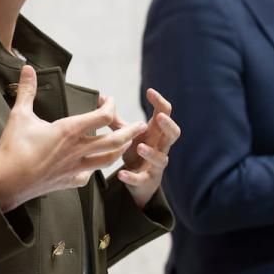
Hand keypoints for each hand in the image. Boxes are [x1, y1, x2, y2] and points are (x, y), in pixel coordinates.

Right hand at [0, 66, 146, 211]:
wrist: (7, 183)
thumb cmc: (13, 148)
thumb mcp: (19, 115)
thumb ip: (27, 91)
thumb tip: (27, 68)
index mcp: (69, 131)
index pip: (103, 117)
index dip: (111, 106)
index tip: (109, 100)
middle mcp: (78, 150)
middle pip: (115, 141)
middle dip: (131, 131)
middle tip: (142, 125)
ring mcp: (76, 168)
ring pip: (108, 160)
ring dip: (120, 150)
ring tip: (126, 143)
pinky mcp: (70, 181)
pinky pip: (89, 175)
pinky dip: (94, 168)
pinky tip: (92, 165)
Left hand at [103, 88, 180, 208]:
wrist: (138, 181)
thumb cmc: (134, 150)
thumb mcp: (126, 133)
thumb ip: (114, 118)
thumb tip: (100, 98)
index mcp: (156, 132)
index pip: (165, 113)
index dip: (160, 102)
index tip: (150, 91)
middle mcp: (160, 147)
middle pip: (173, 134)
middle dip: (168, 125)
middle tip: (160, 117)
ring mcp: (155, 165)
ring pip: (160, 158)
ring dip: (151, 152)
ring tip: (139, 147)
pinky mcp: (147, 180)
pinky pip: (142, 179)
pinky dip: (132, 177)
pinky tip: (121, 174)